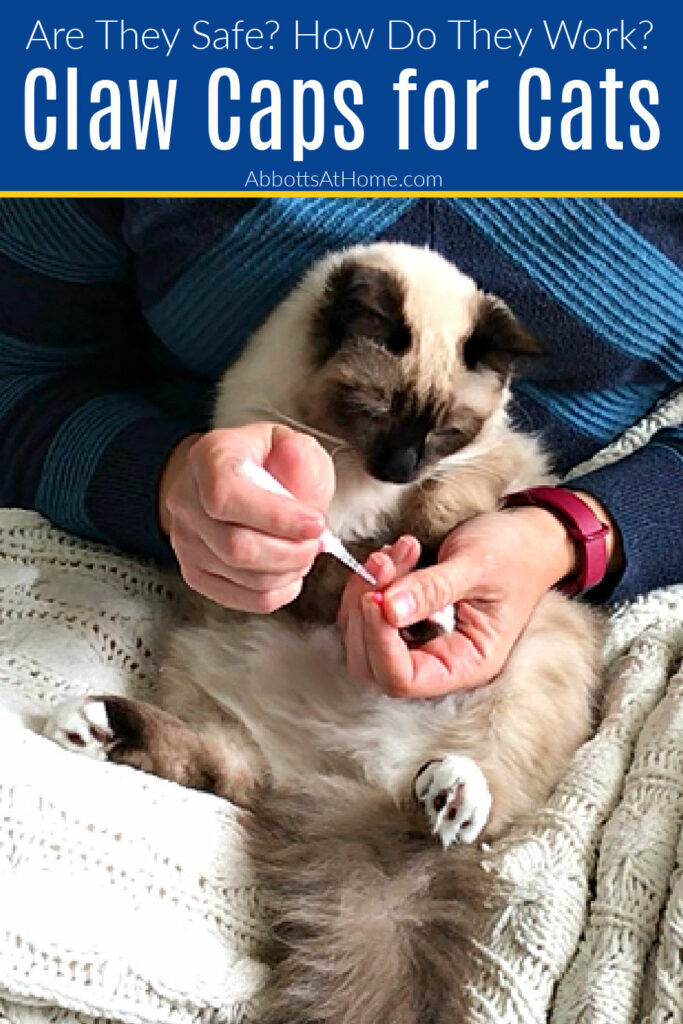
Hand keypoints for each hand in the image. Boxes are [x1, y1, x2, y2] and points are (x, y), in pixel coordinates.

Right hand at [159, 424, 333, 610]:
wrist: (230, 478)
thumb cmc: (262, 461)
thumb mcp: (289, 443)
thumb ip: (299, 456)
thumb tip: (295, 464)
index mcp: (208, 458)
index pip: (225, 496)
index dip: (275, 517)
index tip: (314, 523)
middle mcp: (187, 501)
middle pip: (235, 546)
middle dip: (290, 552)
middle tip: (314, 542)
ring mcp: (187, 541)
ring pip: (244, 577)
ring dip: (288, 571)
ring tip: (302, 552)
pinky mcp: (196, 573)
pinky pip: (243, 598)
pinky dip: (278, 591)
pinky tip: (288, 571)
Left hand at [338, 498, 614, 697]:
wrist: (526, 537)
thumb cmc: (513, 554)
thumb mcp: (477, 566)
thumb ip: (433, 589)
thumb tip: (388, 609)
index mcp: (464, 664)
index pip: (403, 679)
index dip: (379, 643)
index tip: (375, 597)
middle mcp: (437, 661)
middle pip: (371, 665)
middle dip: (366, 614)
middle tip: (383, 563)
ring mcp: (418, 641)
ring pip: (362, 638)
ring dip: (365, 592)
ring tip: (397, 550)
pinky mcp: (404, 620)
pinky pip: (368, 613)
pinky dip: (370, 583)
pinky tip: (395, 554)